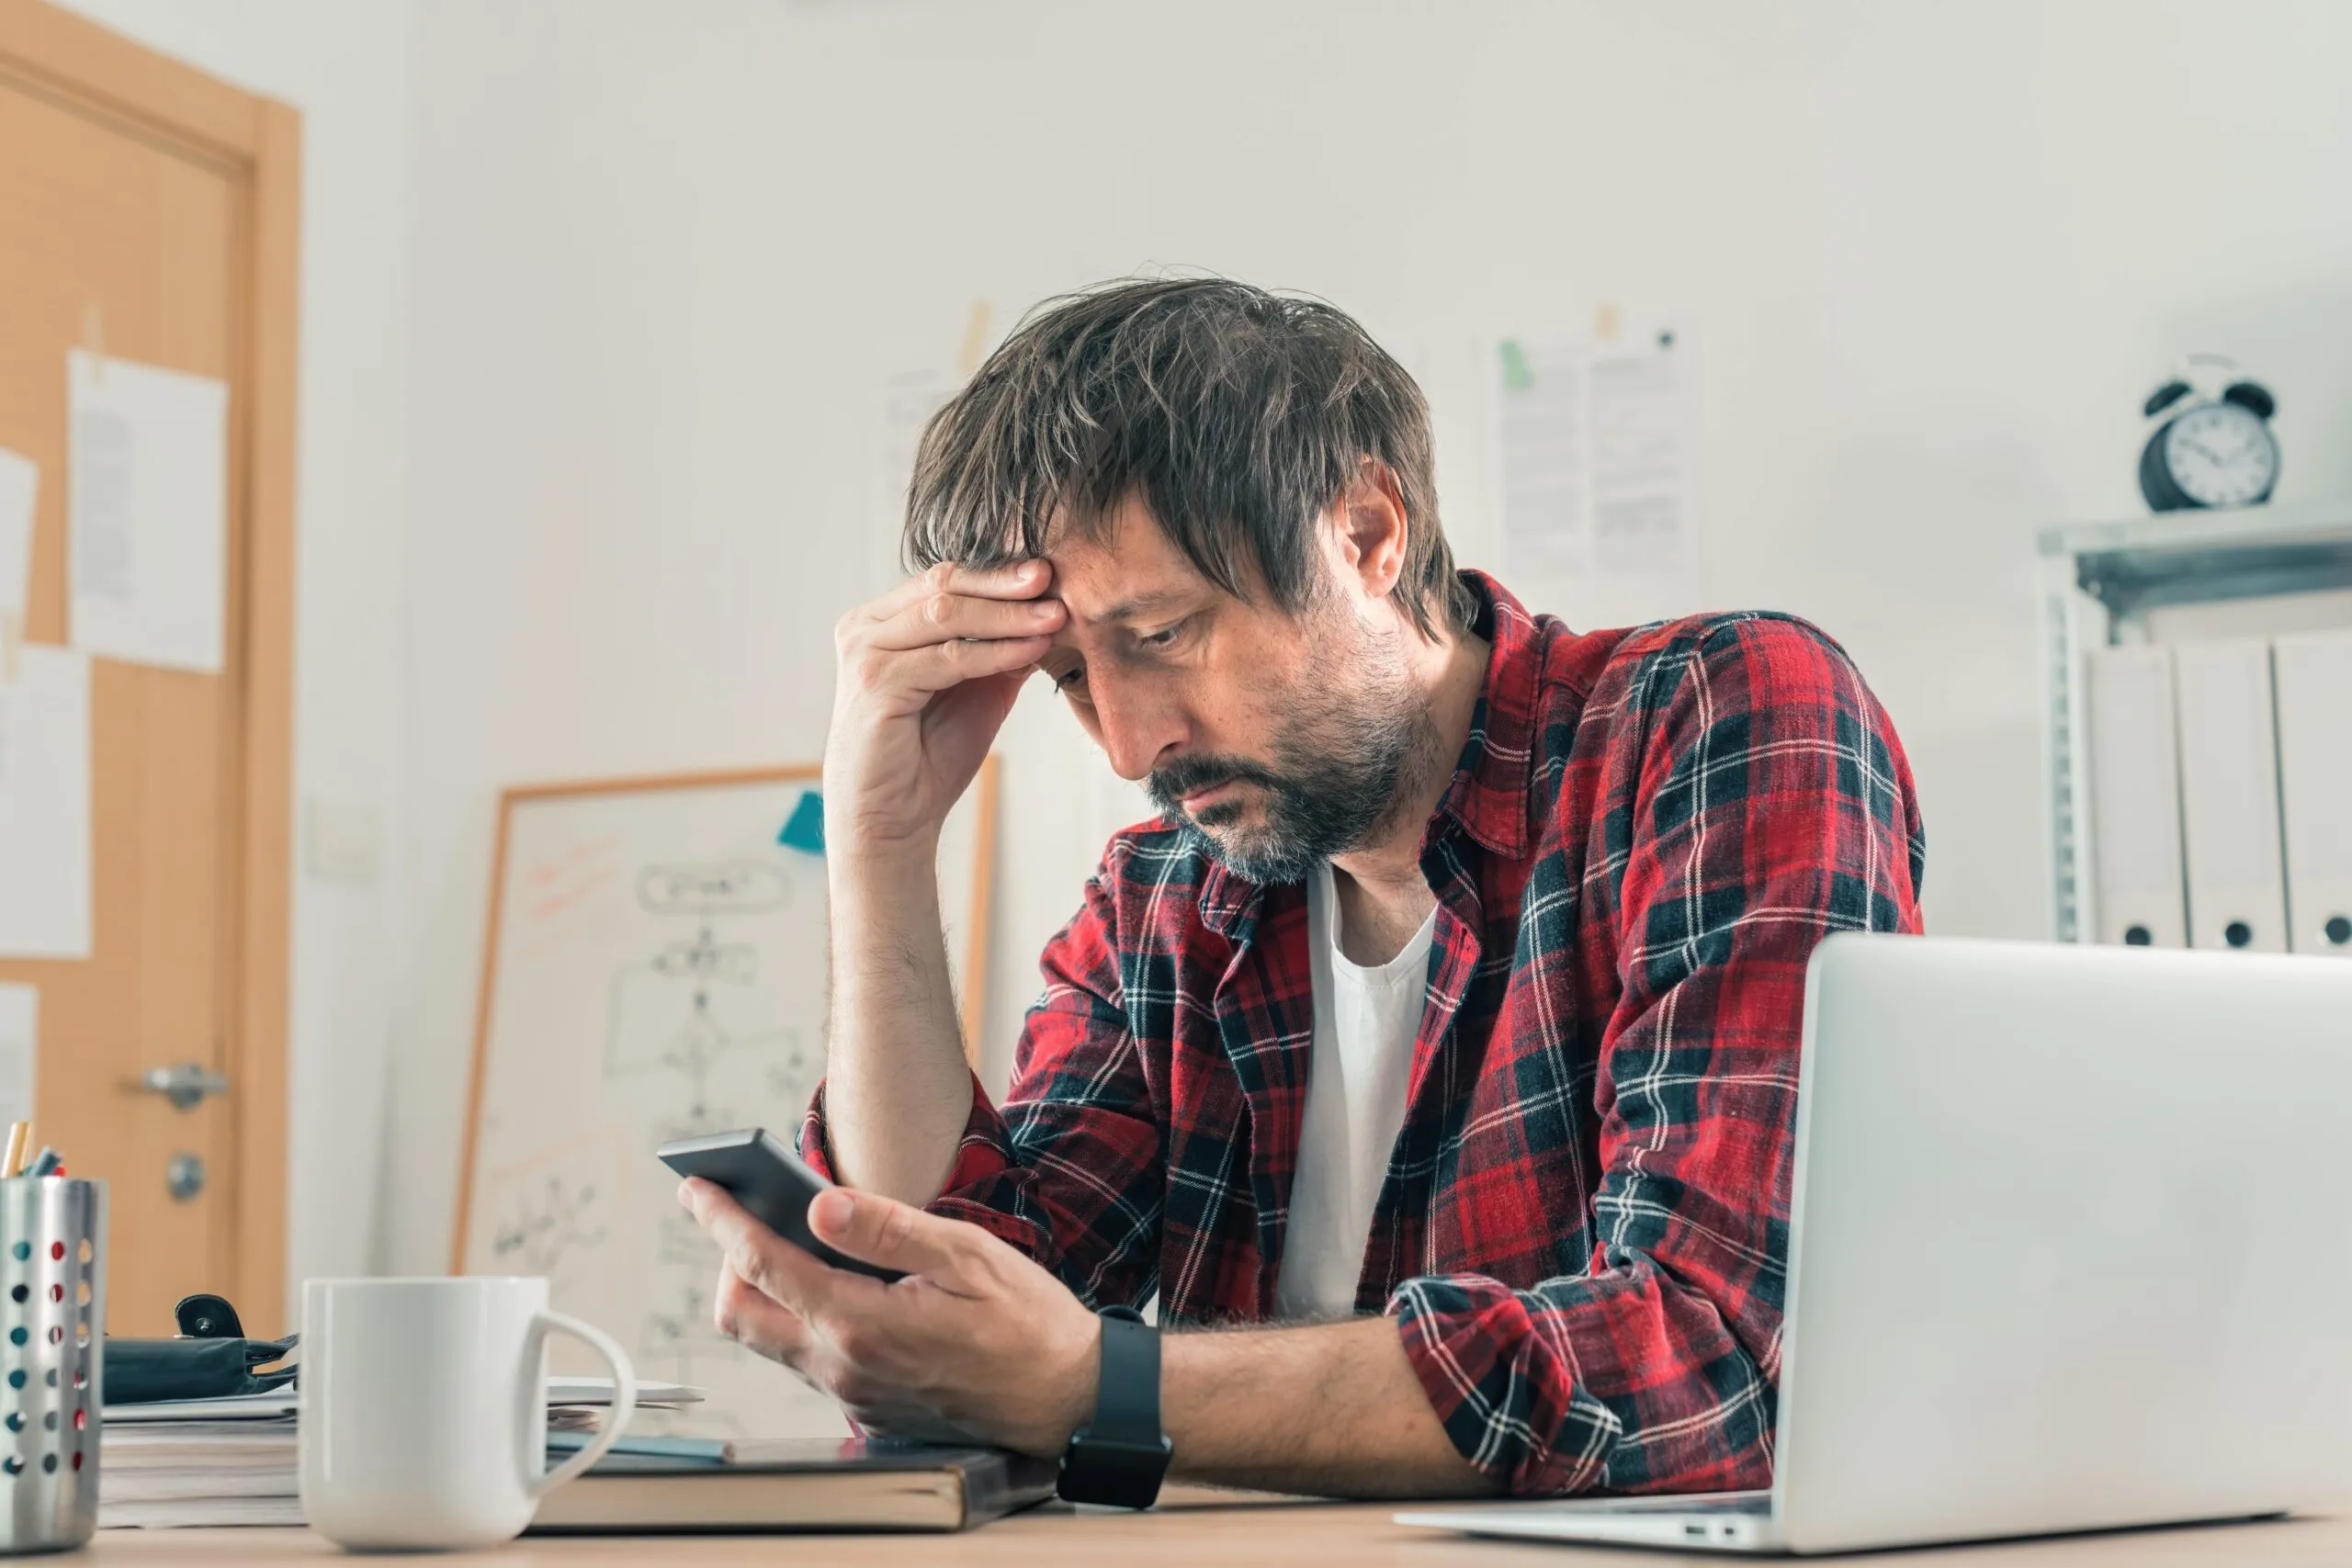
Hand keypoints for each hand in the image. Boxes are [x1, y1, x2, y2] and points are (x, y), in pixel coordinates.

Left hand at [681, 1177, 1101, 1453]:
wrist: (1067, 1398)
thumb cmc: (1027, 1321)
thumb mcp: (966, 1256)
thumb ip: (886, 1230)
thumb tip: (818, 1205)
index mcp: (861, 1323)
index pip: (763, 1264)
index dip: (722, 1220)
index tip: (697, 1188)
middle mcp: (844, 1367)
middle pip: (741, 1314)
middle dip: (727, 1260)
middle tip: (743, 1217)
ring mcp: (853, 1394)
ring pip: (771, 1341)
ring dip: (763, 1292)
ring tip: (786, 1244)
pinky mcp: (868, 1409)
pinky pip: (808, 1362)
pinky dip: (800, 1319)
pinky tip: (834, 1288)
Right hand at [826, 561, 1063, 859]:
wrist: (893, 818)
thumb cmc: (929, 756)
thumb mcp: (977, 690)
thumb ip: (1001, 650)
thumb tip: (1048, 612)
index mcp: (881, 622)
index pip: (944, 580)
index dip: (997, 573)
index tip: (1048, 571)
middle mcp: (864, 629)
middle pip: (943, 586)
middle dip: (1004, 583)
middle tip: (1052, 578)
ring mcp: (865, 654)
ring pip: (947, 616)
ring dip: (1007, 615)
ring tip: (1053, 616)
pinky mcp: (875, 684)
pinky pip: (948, 658)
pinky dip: (994, 652)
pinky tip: (1030, 650)